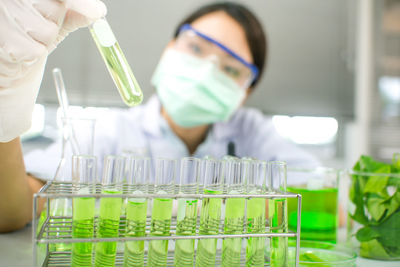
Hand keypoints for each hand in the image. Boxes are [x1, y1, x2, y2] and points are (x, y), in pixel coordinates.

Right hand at [0, 0, 105, 141]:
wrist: (6, 68)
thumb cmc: (27, 40)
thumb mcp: (52, 21)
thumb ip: (73, 12)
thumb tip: (97, 10)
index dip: (79, 3)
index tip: (97, 12)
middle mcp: (9, 2)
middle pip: (55, 9)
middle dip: (54, 22)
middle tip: (36, 30)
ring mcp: (3, 19)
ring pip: (48, 30)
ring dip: (43, 41)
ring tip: (26, 40)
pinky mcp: (6, 42)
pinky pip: (37, 50)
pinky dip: (33, 54)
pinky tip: (19, 52)